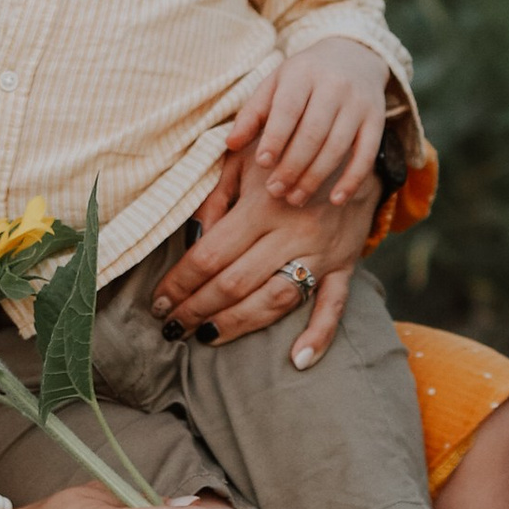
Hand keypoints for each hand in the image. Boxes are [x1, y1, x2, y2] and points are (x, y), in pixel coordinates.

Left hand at [151, 139, 381, 362]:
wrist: (349, 148)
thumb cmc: (283, 153)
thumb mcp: (243, 159)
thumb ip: (214, 196)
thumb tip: (193, 239)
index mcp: (262, 206)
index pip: (210, 255)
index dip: (180, 283)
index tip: (158, 301)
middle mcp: (292, 232)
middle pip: (236, 283)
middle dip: (197, 309)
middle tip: (170, 326)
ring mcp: (321, 253)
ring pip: (276, 299)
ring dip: (237, 324)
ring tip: (205, 337)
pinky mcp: (344, 264)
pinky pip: (334, 305)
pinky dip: (319, 335)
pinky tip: (298, 360)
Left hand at [243, 36, 386, 206]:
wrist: (354, 56)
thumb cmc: (304, 77)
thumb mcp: (275, 83)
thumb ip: (253, 113)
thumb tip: (231, 144)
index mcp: (303, 73)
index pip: (289, 109)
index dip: (276, 138)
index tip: (263, 163)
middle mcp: (334, 86)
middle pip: (314, 133)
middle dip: (293, 166)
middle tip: (275, 191)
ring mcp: (358, 104)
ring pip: (337, 147)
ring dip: (315, 177)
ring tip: (295, 198)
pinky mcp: (377, 120)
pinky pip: (366, 155)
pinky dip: (352, 180)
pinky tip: (336, 200)